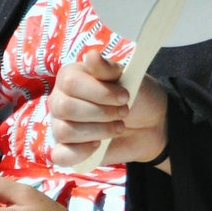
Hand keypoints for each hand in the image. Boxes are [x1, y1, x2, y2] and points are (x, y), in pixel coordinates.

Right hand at [47, 51, 166, 166]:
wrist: (152, 123)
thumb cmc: (137, 95)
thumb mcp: (129, 77)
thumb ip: (108, 69)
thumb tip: (90, 55)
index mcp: (71, 77)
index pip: (70, 82)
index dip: (100, 92)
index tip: (125, 96)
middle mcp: (60, 100)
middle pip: (65, 108)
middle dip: (101, 113)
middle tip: (124, 112)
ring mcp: (60, 125)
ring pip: (64, 131)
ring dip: (99, 131)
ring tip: (119, 126)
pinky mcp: (67, 149)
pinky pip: (60, 155)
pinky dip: (80, 152)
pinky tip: (98, 145)